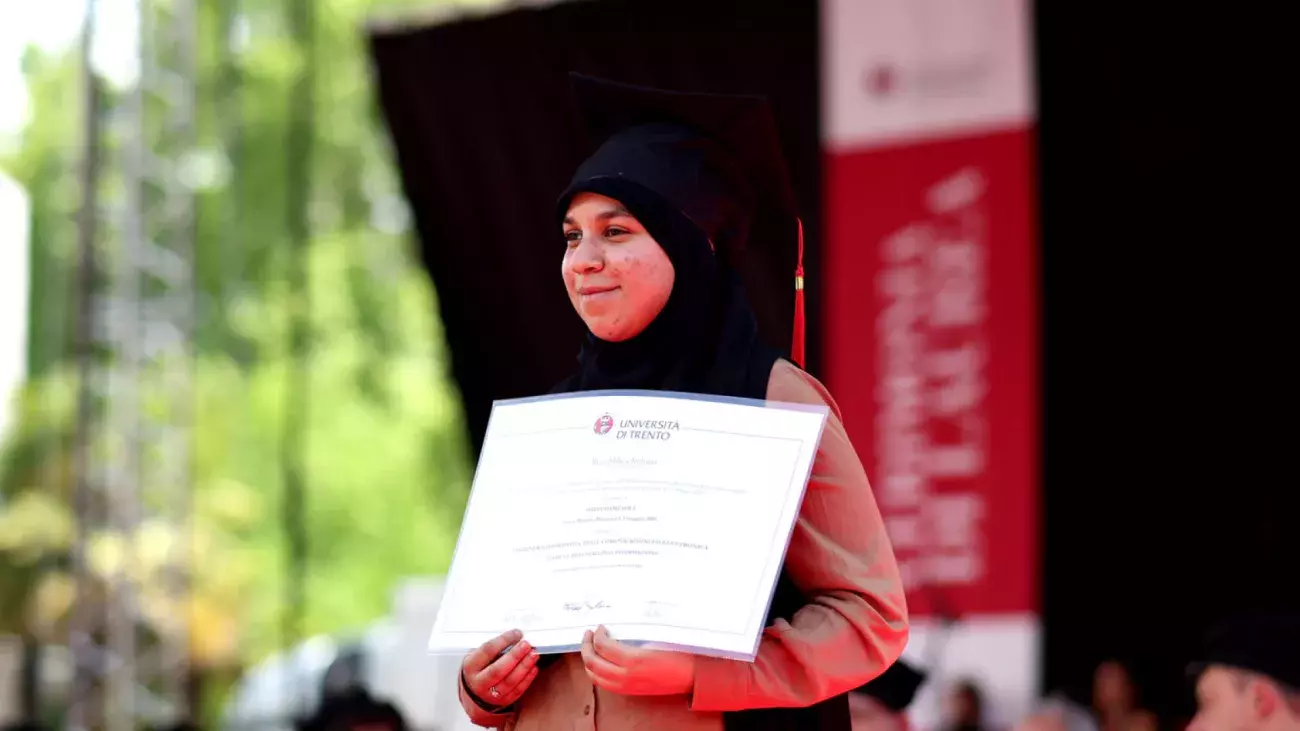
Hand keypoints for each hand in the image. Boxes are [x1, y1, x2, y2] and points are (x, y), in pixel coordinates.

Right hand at [461, 629, 539, 710]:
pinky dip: (528, 678)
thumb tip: (515, 637)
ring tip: (534, 654)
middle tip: (526, 645)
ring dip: (524, 667)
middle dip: (515, 656)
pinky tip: (534, 667)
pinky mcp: (503, 701)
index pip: (487, 651)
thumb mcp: (478, 656)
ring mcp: (491, 695)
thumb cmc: (479, 668)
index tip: (516, 633)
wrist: (476, 692)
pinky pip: (517, 690)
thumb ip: (493, 648)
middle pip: (498, 669)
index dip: (503, 641)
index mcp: (471, 667)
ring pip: (510, 682)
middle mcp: (479, 683)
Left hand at [580, 625, 695, 695]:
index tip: (600, 627)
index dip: (597, 634)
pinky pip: (604, 684)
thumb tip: (616, 628)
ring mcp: (626, 686)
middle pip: (593, 662)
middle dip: (586, 646)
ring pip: (595, 676)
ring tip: (589, 649)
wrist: (691, 676)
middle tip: (588, 635)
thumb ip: (634, 637)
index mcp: (634, 659)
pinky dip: (596, 673)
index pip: (603, 645)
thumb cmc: (678, 654)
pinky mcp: (629, 692)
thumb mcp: (656, 639)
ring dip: (588, 661)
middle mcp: (626, 675)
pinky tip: (599, 664)